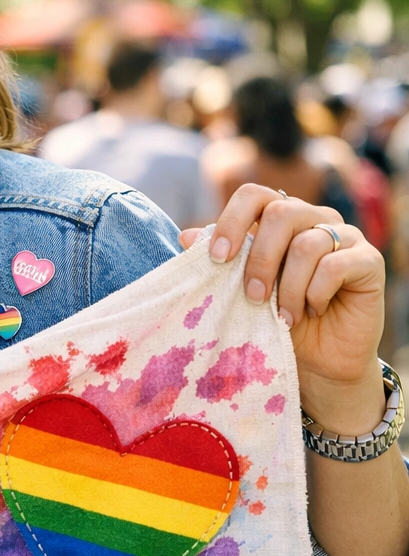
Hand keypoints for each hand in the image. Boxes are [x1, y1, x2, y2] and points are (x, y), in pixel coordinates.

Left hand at [180, 184, 385, 433]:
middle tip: (252, 297)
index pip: (254, 195)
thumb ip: (219, 262)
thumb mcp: (238, 291)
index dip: (232, 220)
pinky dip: (316, 292)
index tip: (217, 258)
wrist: (317, 360)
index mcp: (278, 217)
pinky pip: (337, 265)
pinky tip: (312, 310)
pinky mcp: (369, 260)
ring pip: (308, 244)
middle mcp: (313, 218)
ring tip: (283, 316)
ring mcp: (344, 236)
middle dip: (259, 259)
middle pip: (281, 213)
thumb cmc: (273, 319)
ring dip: (289, 287)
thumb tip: (186, 236)